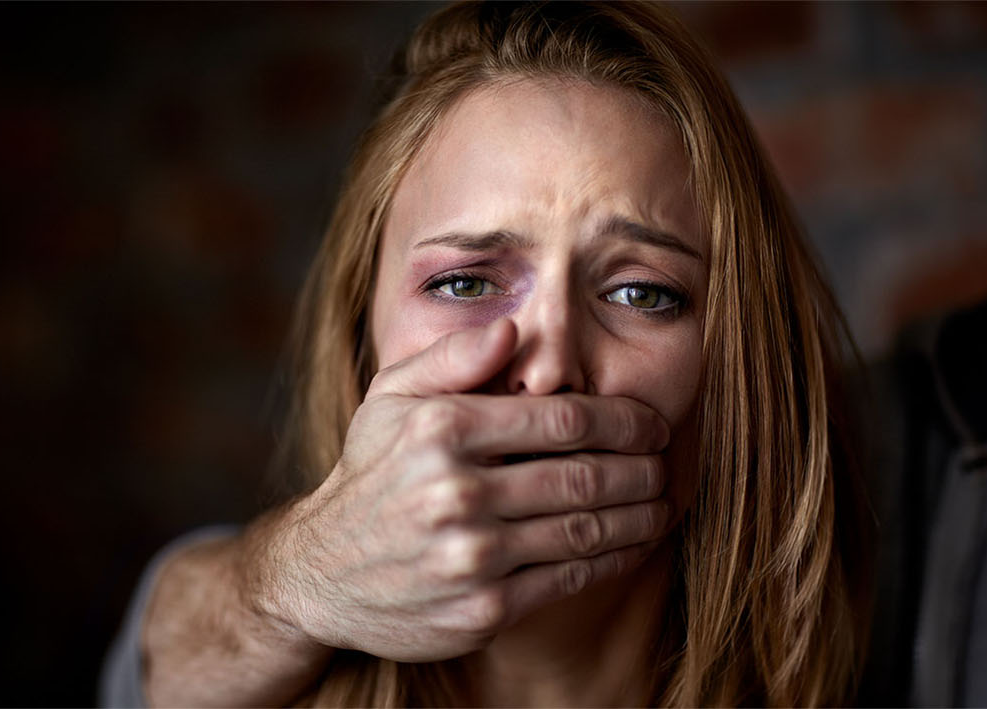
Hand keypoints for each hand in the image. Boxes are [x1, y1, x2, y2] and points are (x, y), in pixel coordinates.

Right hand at [247, 318, 673, 662]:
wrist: (322, 572)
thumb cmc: (370, 474)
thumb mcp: (390, 399)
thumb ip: (452, 358)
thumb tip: (512, 328)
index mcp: (441, 430)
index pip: (564, 419)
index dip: (624, 420)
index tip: (651, 423)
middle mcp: (455, 492)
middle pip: (585, 475)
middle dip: (641, 468)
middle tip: (664, 463)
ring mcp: (471, 555)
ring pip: (586, 529)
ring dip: (639, 515)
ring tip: (659, 501)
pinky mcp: (483, 609)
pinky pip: (569, 578)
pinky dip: (612, 559)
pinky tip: (629, 543)